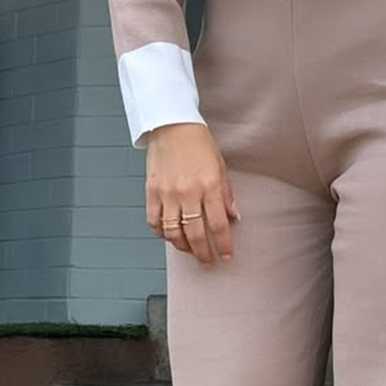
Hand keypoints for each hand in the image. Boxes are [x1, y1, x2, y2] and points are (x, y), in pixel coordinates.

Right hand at [144, 123, 239, 265]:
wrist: (171, 125)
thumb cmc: (197, 143)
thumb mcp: (220, 167)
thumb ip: (226, 194)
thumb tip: (233, 216)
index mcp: (209, 186)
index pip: (218, 225)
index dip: (224, 245)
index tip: (227, 256)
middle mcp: (188, 192)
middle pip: (196, 234)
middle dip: (204, 253)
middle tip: (208, 261)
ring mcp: (168, 193)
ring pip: (173, 233)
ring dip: (183, 246)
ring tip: (190, 249)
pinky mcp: (151, 191)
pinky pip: (154, 222)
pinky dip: (161, 233)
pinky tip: (169, 235)